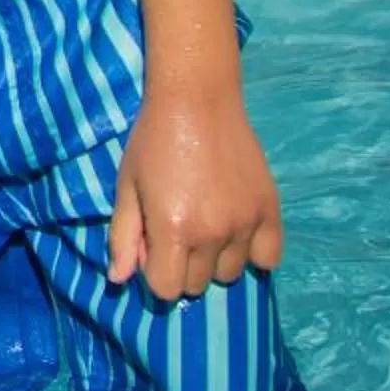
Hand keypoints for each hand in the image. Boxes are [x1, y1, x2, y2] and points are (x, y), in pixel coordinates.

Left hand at [108, 84, 282, 302]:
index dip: (156, 271)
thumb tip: (119, 279)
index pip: (167, 289)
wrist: (197, 101)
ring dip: (215, 258)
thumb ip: (122, 236)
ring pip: (230, 273)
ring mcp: (246, 223)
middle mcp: (213, 233)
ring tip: (205, 222)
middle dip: (182, 264)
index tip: (153, 247)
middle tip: (178, 228)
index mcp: (173, 228)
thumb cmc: (152, 142)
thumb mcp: (126, 186)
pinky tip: (236, 230)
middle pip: (198, 284)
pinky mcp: (270, 210)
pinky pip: (268, 259)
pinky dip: (253, 252)